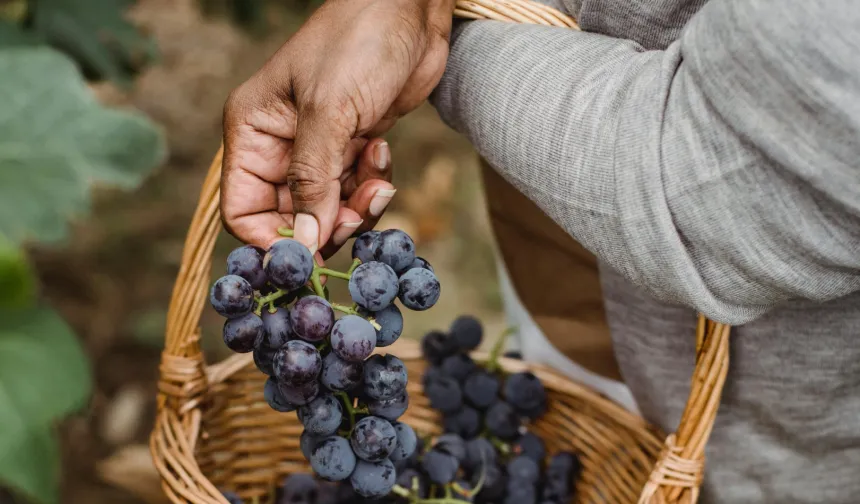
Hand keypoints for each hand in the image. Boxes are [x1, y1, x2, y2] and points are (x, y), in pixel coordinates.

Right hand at [221, 0, 455, 253]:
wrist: (410, 10)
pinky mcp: (351, 148)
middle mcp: (280, 146)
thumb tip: (303, 244)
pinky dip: (373, 184)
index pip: (243, 210)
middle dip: (327, 224)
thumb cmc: (358, 43)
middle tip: (359, 213)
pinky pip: (356, 191)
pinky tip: (381, 149)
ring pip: (328, 210)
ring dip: (357, 205)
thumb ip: (313, 181)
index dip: (272, 240)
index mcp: (253, 131)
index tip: (310, 256)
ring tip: (378, 176)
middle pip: (291, 218)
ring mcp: (318, 149)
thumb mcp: (329, 112)